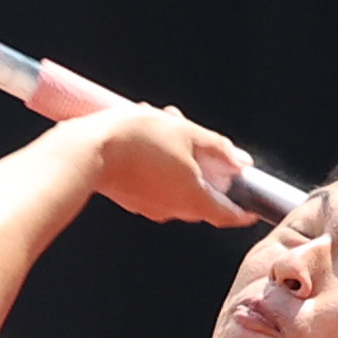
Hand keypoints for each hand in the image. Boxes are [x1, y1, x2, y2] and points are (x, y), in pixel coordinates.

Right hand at [80, 103, 257, 228]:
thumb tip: (238, 160)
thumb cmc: (136, 140)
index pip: (228, 214)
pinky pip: (156, 181)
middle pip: (202, 193)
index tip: (252, 207)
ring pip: (177, 182)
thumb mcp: (187, 132)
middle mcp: (173, 210)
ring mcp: (150, 206)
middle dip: (204, 164)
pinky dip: (158, 162)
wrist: (86, 150)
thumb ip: (218, 148)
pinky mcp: (131, 198)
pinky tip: (145, 135)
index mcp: (193, 199)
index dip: (243, 211)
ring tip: (165, 123)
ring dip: (179, 155)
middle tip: (198, 137)